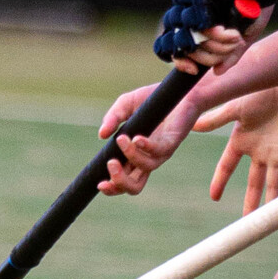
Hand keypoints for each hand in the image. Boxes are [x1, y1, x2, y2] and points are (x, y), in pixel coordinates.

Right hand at [96, 80, 194, 196]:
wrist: (178, 91)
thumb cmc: (152, 101)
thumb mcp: (126, 104)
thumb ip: (112, 118)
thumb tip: (101, 135)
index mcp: (134, 156)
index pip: (123, 180)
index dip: (112, 187)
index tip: (99, 183)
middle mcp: (148, 158)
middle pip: (134, 187)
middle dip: (120, 182)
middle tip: (111, 163)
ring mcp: (161, 152)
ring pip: (146, 167)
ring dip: (130, 155)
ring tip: (121, 138)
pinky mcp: (172, 141)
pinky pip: (159, 151)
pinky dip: (146, 147)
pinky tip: (137, 138)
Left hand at [153, 0, 277, 62]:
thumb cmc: (255, 7)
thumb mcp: (246, 36)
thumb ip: (231, 54)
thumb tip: (217, 72)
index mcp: (199, 29)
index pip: (174, 47)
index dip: (180, 60)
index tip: (193, 70)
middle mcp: (191, 14)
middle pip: (177, 40)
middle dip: (201, 52)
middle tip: (225, 51)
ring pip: (183, 24)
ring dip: (210, 39)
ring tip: (233, 37)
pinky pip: (192, 7)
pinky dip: (210, 25)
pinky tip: (228, 29)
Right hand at [194, 80, 277, 214]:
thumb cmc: (263, 91)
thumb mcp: (235, 108)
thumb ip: (216, 119)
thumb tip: (191, 125)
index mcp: (242, 140)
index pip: (227, 166)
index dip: (220, 181)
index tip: (214, 197)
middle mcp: (259, 150)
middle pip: (254, 181)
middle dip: (251, 201)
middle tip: (247, 221)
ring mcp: (277, 153)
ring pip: (274, 183)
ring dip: (271, 201)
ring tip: (268, 220)